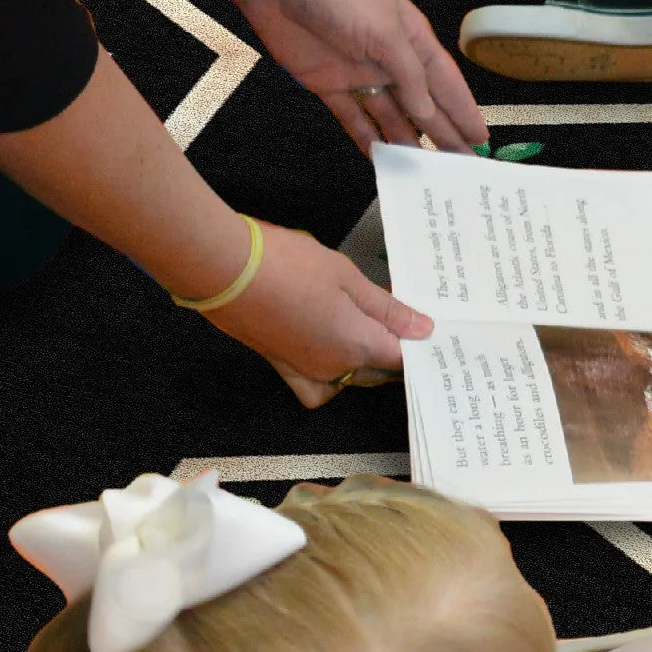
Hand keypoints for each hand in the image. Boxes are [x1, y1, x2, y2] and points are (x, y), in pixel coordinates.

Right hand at [206, 228, 430, 407]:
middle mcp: (333, 368)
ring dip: (365, 364)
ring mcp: (305, 370)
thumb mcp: (346, 275)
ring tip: (367, 329)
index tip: (428, 329)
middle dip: (394, 351)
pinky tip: (330, 351)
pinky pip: (315, 386)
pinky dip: (329, 378)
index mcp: (357, 345)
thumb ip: (385, 307)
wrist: (222, 269)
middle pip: (378, 372)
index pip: (402, 358)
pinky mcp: (281, 364)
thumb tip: (420, 327)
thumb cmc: (283, 264)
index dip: (419, 344)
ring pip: (349, 381)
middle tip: (402, 321)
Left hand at [235, 0, 490, 152]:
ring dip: (406, 140)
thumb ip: (409, 74)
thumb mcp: (385, 30)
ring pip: (389, 115)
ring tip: (422, 171)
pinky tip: (380, 156)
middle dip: (441, 132)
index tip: (479, 138)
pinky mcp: (327, 83)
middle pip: (421, 103)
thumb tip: (427, 108)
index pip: (445, 82)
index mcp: (410, 37)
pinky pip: (352, 117)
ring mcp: (358, 72)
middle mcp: (388, 57)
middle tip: (457, 165)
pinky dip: (366, 137)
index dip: (463, 110)